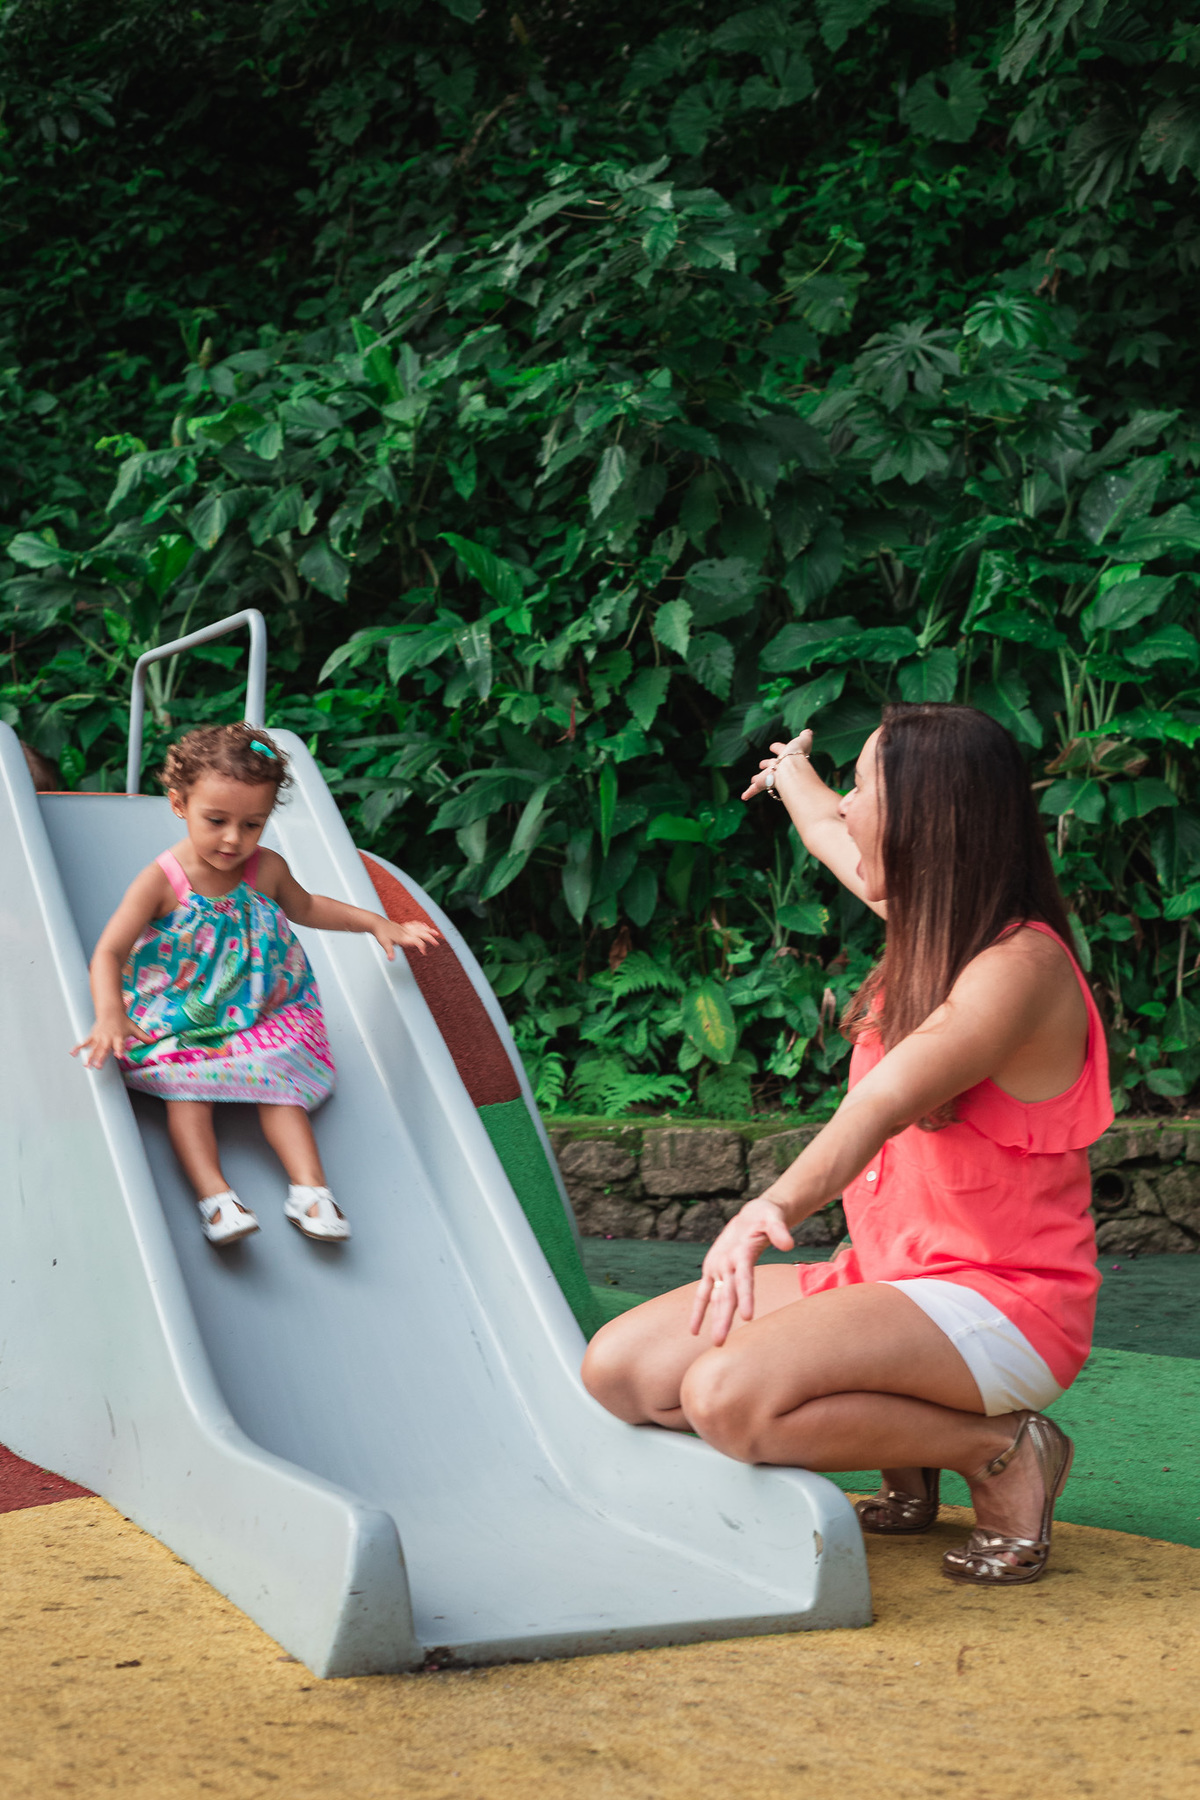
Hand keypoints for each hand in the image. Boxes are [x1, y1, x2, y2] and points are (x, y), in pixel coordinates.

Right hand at [71, 1012, 153, 1069]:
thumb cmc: (123, 1021)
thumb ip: (143, 1036)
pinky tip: (72, 1053)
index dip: (120, 1050)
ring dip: (89, 1057)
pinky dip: (78, 1047)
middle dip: (101, 1058)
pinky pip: (84, 1042)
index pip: (120, 1045)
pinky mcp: (93, 1036)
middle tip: (98, 1067)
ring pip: (93, 1048)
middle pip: (104, 1049)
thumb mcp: (134, 1028)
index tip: (119, 1056)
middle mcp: (108, 1038)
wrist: (110, 1010)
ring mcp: (99, 1037)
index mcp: (118, 1037)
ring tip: (86, 1066)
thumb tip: (155, 1040)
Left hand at [369, 916, 441, 960]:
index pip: (417, 941)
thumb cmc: (381, 933)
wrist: (377, 923)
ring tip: (436, 933)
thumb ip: (390, 951)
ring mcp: (406, 929)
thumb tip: (391, 959)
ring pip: (420, 928)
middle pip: (422, 934)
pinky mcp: (403, 926)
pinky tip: (424, 926)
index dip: (422, 947)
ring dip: (429, 931)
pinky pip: (415, 925)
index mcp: (404, 937)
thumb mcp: (384, 943)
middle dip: (430, 938)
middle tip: (437, 943)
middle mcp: (406, 932)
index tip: (424, 953)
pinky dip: (421, 925)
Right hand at [689, 1195, 794, 1345]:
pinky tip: (694, 1331)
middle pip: (725, 1294)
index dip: (746, 1298)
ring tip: (716, 1343)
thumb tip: (790, 1245)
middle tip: (720, 1341)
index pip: (744, 1279)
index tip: (748, 1318)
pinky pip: (704, 1294)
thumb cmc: (765, 1217)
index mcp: (740, 1252)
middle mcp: (725, 1262)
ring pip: (714, 1297)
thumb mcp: (773, 1218)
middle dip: (723, 1318)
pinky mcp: (712, 1271)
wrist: (750, 1214)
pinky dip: (699, 1311)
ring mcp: (716, 1267)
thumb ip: (780, 1231)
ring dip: (713, 1320)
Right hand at [741, 729, 812, 801]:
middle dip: (767, 764)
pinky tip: (744, 797)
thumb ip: (806, 736)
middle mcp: (780, 767)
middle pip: (772, 765)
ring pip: (763, 778)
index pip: (781, 751)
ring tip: (753, 780)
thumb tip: (808, 731)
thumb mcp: (803, 741)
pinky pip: (756, 789)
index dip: (778, 748)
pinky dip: (749, 792)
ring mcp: (772, 776)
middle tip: (762, 765)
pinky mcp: (765, 783)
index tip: (773, 747)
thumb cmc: (797, 755)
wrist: (791, 768)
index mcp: (787, 756)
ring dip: (759, 779)